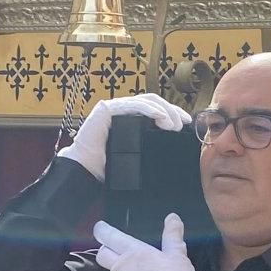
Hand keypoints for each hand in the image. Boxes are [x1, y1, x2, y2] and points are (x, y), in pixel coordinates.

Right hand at [58, 94, 192, 181]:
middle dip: (172, 110)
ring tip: (174, 125)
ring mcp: (115, 107)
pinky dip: (150, 110)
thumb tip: (172, 148)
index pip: (155, 109)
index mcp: (130, 118)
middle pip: (154, 101)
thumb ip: (148, 146)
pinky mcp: (107, 109)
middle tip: (183, 124)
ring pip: (147, 101)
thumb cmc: (107, 165)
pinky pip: (134, 105)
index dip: (172, 112)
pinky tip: (161, 118)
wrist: (85, 169)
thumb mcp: (135, 154)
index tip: (186, 123)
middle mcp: (123, 109)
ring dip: (164, 110)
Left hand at [94, 214, 198, 270]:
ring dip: (120, 267)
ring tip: (135, 265)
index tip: (99, 227)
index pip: (111, 238)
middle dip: (104, 250)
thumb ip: (172, 236)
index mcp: (134, 253)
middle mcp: (124, 269)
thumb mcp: (178, 255)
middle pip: (103, 256)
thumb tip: (172, 217)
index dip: (103, 231)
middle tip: (113, 246)